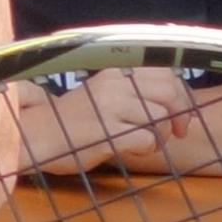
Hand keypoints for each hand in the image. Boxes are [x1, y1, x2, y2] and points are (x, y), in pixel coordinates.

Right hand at [20, 69, 189, 175]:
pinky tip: (131, 150)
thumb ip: (138, 91)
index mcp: (116, 70)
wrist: (37, 136)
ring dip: (162, 136)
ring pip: (161, 118)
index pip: (168, 73)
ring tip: (144, 143)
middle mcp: (114, 83)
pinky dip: (147, 149)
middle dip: (180, 116)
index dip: (183, 96)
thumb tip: (185, 102)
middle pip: (170, 93)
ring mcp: (109, 107)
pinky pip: (147, 139)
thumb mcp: (105, 94)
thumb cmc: (75, 119)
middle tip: (176, 133)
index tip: (181, 117)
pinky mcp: (106, 132)